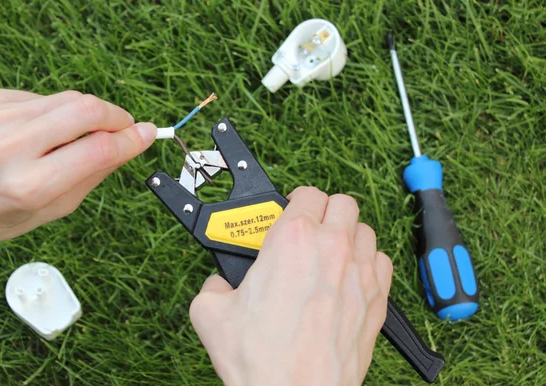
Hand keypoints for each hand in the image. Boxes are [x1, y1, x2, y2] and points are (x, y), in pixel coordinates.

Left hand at [0, 89, 155, 252]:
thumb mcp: (52, 210)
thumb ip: (94, 174)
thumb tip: (131, 144)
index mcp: (29, 186)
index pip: (97, 149)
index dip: (131, 140)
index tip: (148, 134)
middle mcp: (10, 146)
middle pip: (86, 110)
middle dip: (116, 116)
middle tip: (124, 128)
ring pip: (68, 99)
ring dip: (88, 114)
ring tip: (79, 136)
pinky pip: (43, 98)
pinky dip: (55, 113)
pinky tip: (43, 132)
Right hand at [189, 187, 392, 385]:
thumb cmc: (260, 358)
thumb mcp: (209, 311)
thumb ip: (214, 283)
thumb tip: (219, 284)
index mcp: (292, 239)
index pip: (306, 193)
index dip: (294, 202)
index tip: (286, 216)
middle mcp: (332, 248)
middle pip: (342, 203)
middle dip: (323, 212)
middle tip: (307, 231)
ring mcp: (359, 273)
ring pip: (364, 230)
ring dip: (346, 236)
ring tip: (328, 255)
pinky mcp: (377, 300)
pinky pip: (382, 261)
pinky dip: (368, 262)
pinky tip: (349, 278)